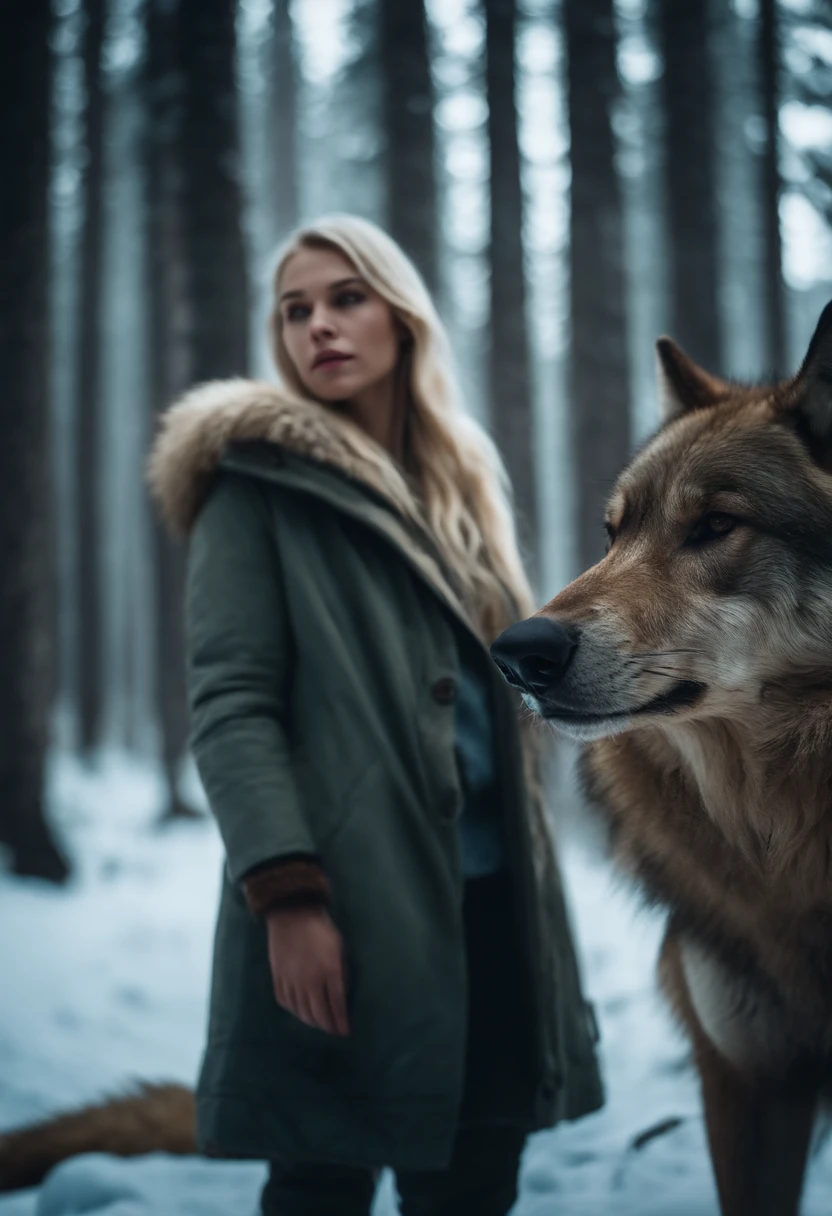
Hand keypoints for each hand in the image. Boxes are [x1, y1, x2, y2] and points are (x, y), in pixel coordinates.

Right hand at [265, 904, 349, 1036]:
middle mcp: (310, 980)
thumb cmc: (321, 928)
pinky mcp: (278, 977)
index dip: (341, 1022)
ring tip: (319, 1023)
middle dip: (328, 1026)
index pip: (337, 1005)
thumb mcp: (339, 947)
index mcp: (329, 971)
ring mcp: (292, 980)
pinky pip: (285, 1001)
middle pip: (318, 1014)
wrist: (292, 913)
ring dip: (312, 1021)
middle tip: (333, 1030)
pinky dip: (294, 1011)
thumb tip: (341, 994)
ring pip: (301, 1011)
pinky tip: (300, 1011)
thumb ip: (341, 972)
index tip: (346, 1032)